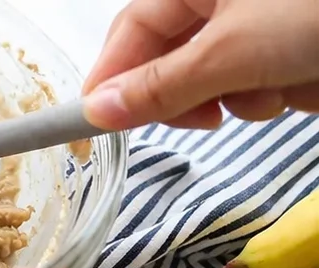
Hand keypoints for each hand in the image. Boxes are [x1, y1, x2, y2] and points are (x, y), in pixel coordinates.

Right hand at [83, 0, 318, 129]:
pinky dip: (283, 91)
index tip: (94, 131)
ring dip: (249, 98)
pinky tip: (308, 79)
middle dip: (198, 95)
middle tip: (215, 111)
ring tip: (284, 83)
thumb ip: (159, 89)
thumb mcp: (231, 54)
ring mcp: (260, 15)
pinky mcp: (291, 41)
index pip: (129, 35)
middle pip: (172, 63)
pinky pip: (263, 81)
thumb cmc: (316, 13)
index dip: (111, 86)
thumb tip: (95, 114)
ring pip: (222, 80)